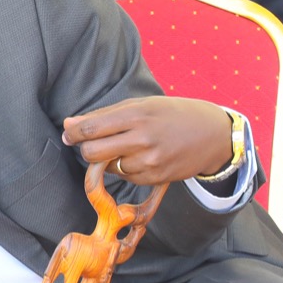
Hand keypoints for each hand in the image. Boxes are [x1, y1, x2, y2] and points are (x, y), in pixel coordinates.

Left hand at [62, 97, 233, 184]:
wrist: (214, 134)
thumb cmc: (172, 114)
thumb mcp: (142, 105)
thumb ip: (103, 115)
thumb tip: (69, 124)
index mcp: (137, 114)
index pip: (90, 128)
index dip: (73, 133)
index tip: (70, 134)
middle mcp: (142, 138)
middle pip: (92, 152)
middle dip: (87, 149)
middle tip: (95, 143)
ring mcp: (149, 161)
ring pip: (108, 167)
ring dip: (109, 159)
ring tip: (128, 147)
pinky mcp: (155, 178)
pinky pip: (125, 176)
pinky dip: (126, 168)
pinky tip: (141, 157)